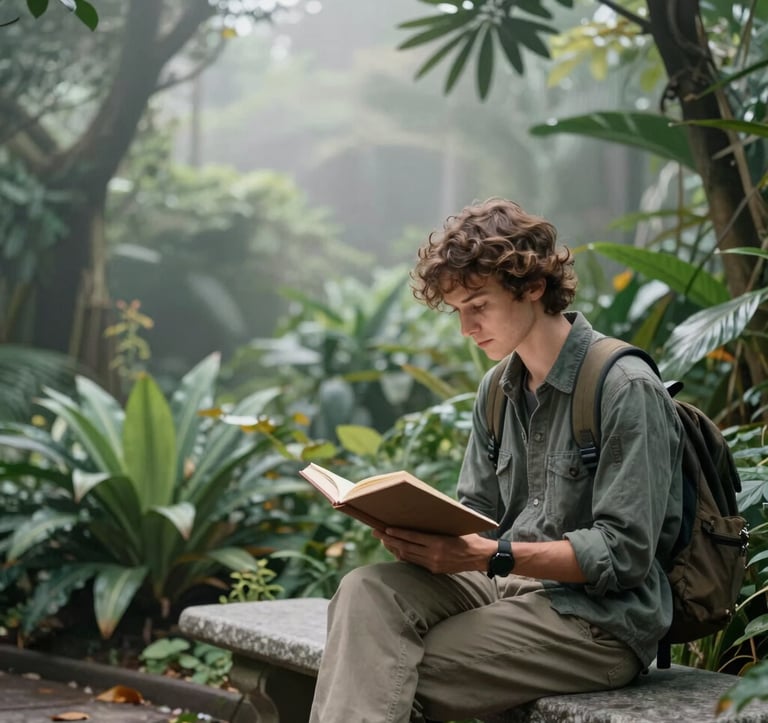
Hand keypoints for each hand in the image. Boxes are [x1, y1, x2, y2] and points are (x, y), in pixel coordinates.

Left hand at [372, 528, 495, 573]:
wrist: (481, 557)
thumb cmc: (468, 536)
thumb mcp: (453, 527)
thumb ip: (437, 523)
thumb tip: (422, 512)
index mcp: (439, 543)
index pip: (412, 538)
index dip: (398, 534)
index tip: (386, 529)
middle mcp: (434, 555)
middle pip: (406, 548)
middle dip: (389, 540)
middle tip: (377, 532)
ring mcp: (433, 564)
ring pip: (407, 557)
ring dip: (394, 548)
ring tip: (384, 540)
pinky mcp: (434, 570)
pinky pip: (414, 562)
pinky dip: (403, 555)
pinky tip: (397, 549)